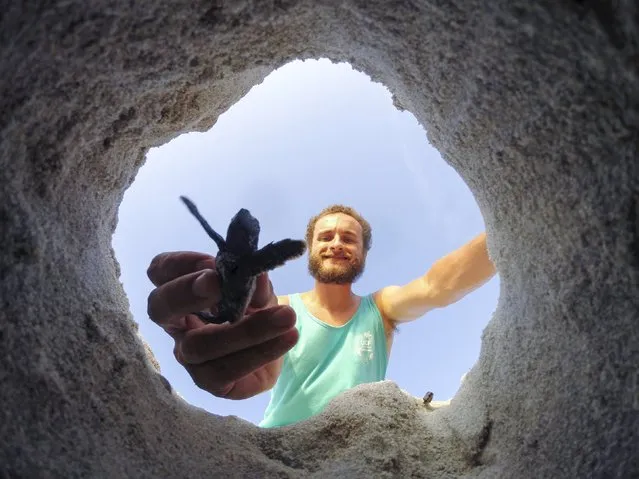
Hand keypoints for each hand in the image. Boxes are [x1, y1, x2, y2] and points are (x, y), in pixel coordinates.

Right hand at [146, 251, 298, 398]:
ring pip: (201, 345)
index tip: (212, 262)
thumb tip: (257, 272)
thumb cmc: (256, 310)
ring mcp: (189, 355)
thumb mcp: (259, 290)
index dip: (180, 263)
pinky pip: (228, 369)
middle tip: (217, 282)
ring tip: (285, 316)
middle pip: (159, 307)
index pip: (160, 271)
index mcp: (184, 291)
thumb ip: (255, 283)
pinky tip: (288, 337)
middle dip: (186, 293)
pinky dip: (261, 351)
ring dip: (245, 329)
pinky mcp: (209, 381)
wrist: (276, 347)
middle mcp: (178, 323)